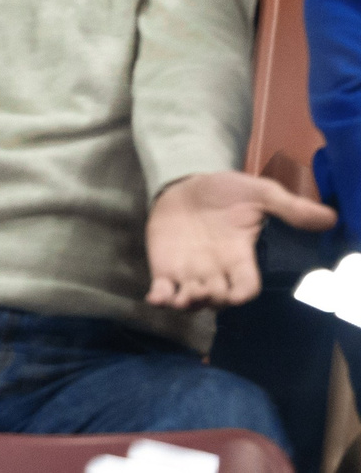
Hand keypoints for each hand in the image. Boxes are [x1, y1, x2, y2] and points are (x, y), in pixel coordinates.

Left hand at [145, 170, 335, 308]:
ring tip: (183, 296)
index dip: (243, 294)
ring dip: (188, 303)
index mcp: (240, 258)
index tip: (237, 294)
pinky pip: (163, 292)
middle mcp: (216, 271)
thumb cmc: (225, 191)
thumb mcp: (260, 193)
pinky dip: (160, 299)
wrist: (186, 182)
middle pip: (219, 299)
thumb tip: (330, 217)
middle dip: (212, 299)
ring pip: (192, 301)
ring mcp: (190, 271)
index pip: (247, 287)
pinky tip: (156, 297)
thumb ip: (290, 208)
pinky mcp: (164, 267)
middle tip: (205, 289)